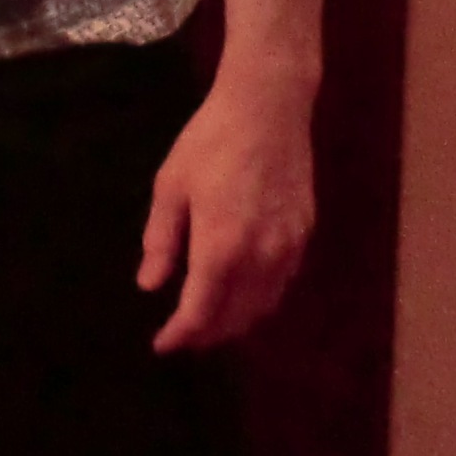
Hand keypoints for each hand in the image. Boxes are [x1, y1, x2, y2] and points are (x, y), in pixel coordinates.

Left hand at [138, 70, 315, 352]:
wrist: (267, 109)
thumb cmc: (209, 141)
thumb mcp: (171, 186)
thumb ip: (162, 241)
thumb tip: (150, 286)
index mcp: (221, 248)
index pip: (201, 313)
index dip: (181, 335)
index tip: (162, 346)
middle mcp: (261, 259)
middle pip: (236, 318)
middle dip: (208, 333)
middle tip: (183, 334)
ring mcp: (289, 249)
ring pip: (263, 306)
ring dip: (236, 320)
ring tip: (210, 318)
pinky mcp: (305, 236)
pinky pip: (282, 284)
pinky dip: (260, 298)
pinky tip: (242, 288)